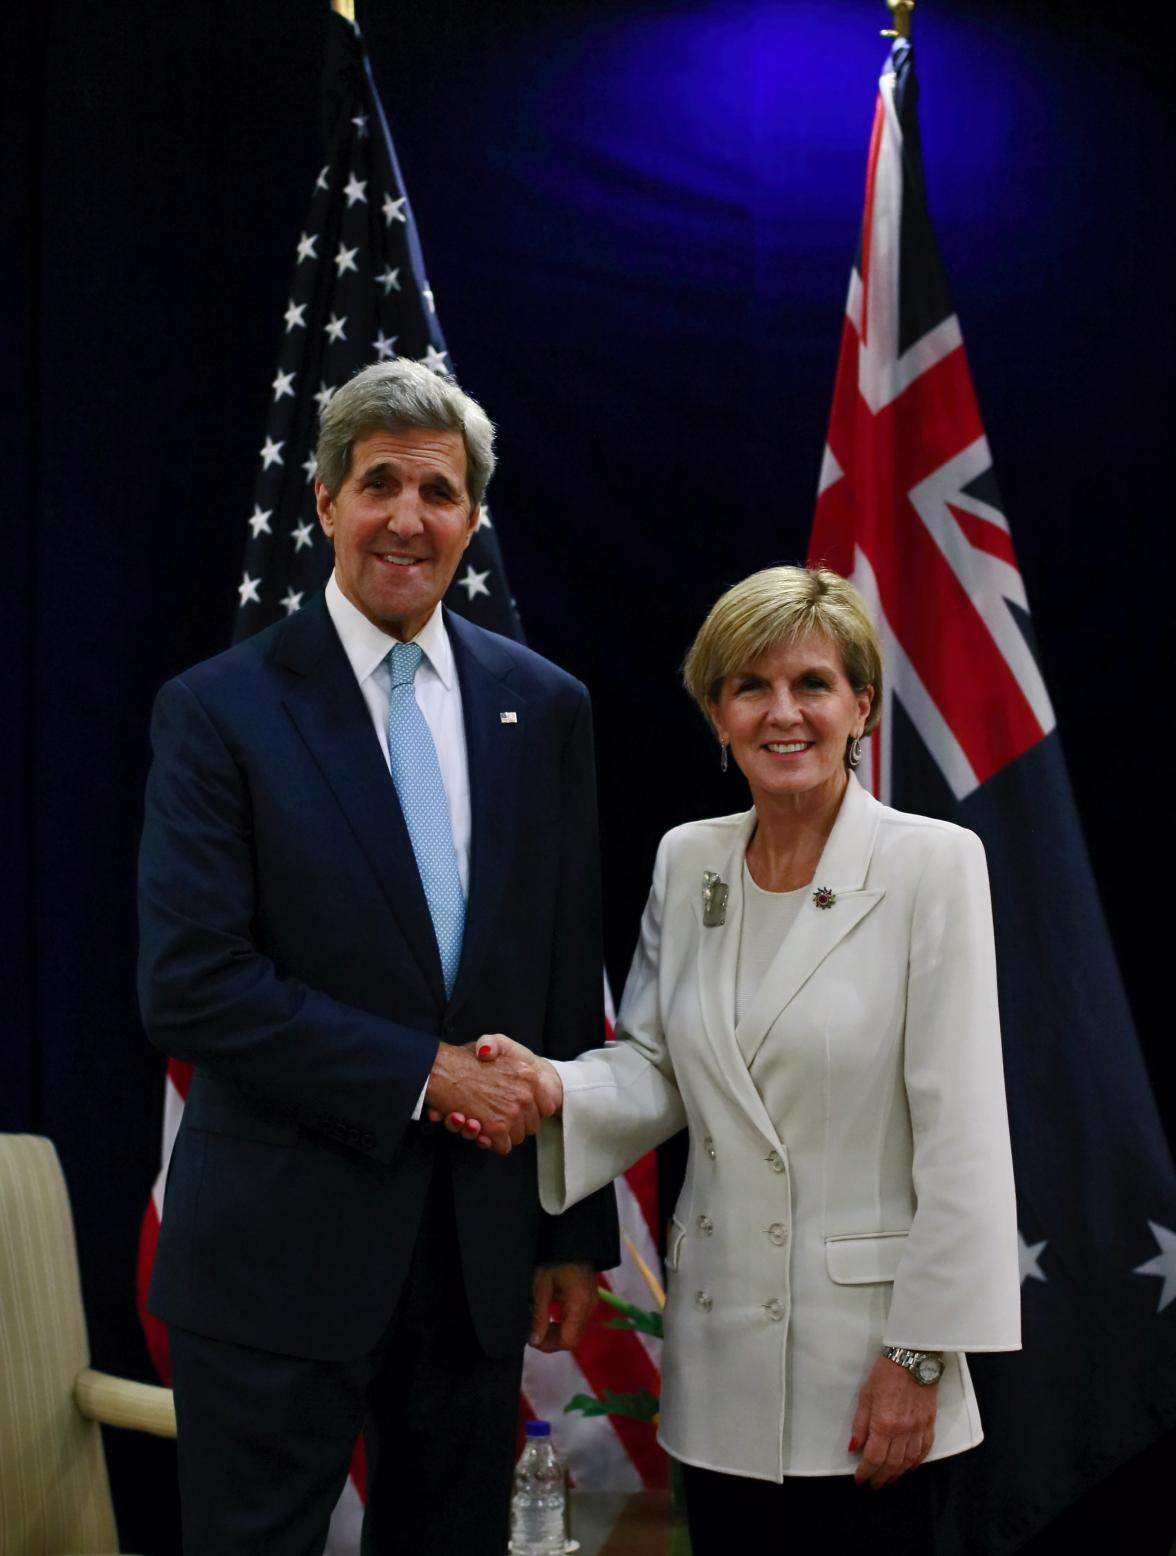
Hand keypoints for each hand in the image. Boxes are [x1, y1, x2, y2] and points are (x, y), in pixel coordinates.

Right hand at [424, 1038, 553, 1155]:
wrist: (441, 1069)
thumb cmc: (468, 1058)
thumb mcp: (495, 1045)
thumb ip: (519, 1061)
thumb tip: (518, 1074)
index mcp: (529, 1075)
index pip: (547, 1105)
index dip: (533, 1109)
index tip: (519, 1107)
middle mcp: (525, 1094)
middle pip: (531, 1124)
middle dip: (516, 1123)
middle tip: (496, 1114)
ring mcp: (512, 1112)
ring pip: (517, 1137)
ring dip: (500, 1134)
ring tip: (482, 1120)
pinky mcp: (497, 1128)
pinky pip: (503, 1146)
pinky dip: (490, 1142)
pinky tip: (477, 1126)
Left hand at [529, 1261, 596, 1351]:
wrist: (571, 1241)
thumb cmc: (554, 1261)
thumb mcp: (541, 1287)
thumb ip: (539, 1316)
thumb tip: (534, 1341)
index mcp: (579, 1304)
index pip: (568, 1340)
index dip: (549, 1345)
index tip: (533, 1339)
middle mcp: (590, 1307)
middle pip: (573, 1339)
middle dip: (552, 1341)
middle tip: (533, 1333)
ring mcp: (592, 1304)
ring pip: (576, 1332)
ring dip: (557, 1333)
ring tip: (540, 1324)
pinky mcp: (590, 1300)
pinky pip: (578, 1322)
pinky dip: (564, 1325)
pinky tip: (551, 1317)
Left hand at [849, 1354, 938, 1487]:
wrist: (913, 1358)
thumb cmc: (885, 1373)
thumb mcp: (865, 1395)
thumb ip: (860, 1424)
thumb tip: (854, 1447)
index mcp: (884, 1423)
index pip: (873, 1457)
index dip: (865, 1472)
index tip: (859, 1480)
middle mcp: (903, 1431)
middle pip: (891, 1464)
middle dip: (880, 1477)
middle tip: (873, 1484)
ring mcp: (919, 1428)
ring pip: (909, 1461)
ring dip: (898, 1473)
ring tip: (889, 1479)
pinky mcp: (930, 1423)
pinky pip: (925, 1449)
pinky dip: (917, 1462)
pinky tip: (910, 1467)